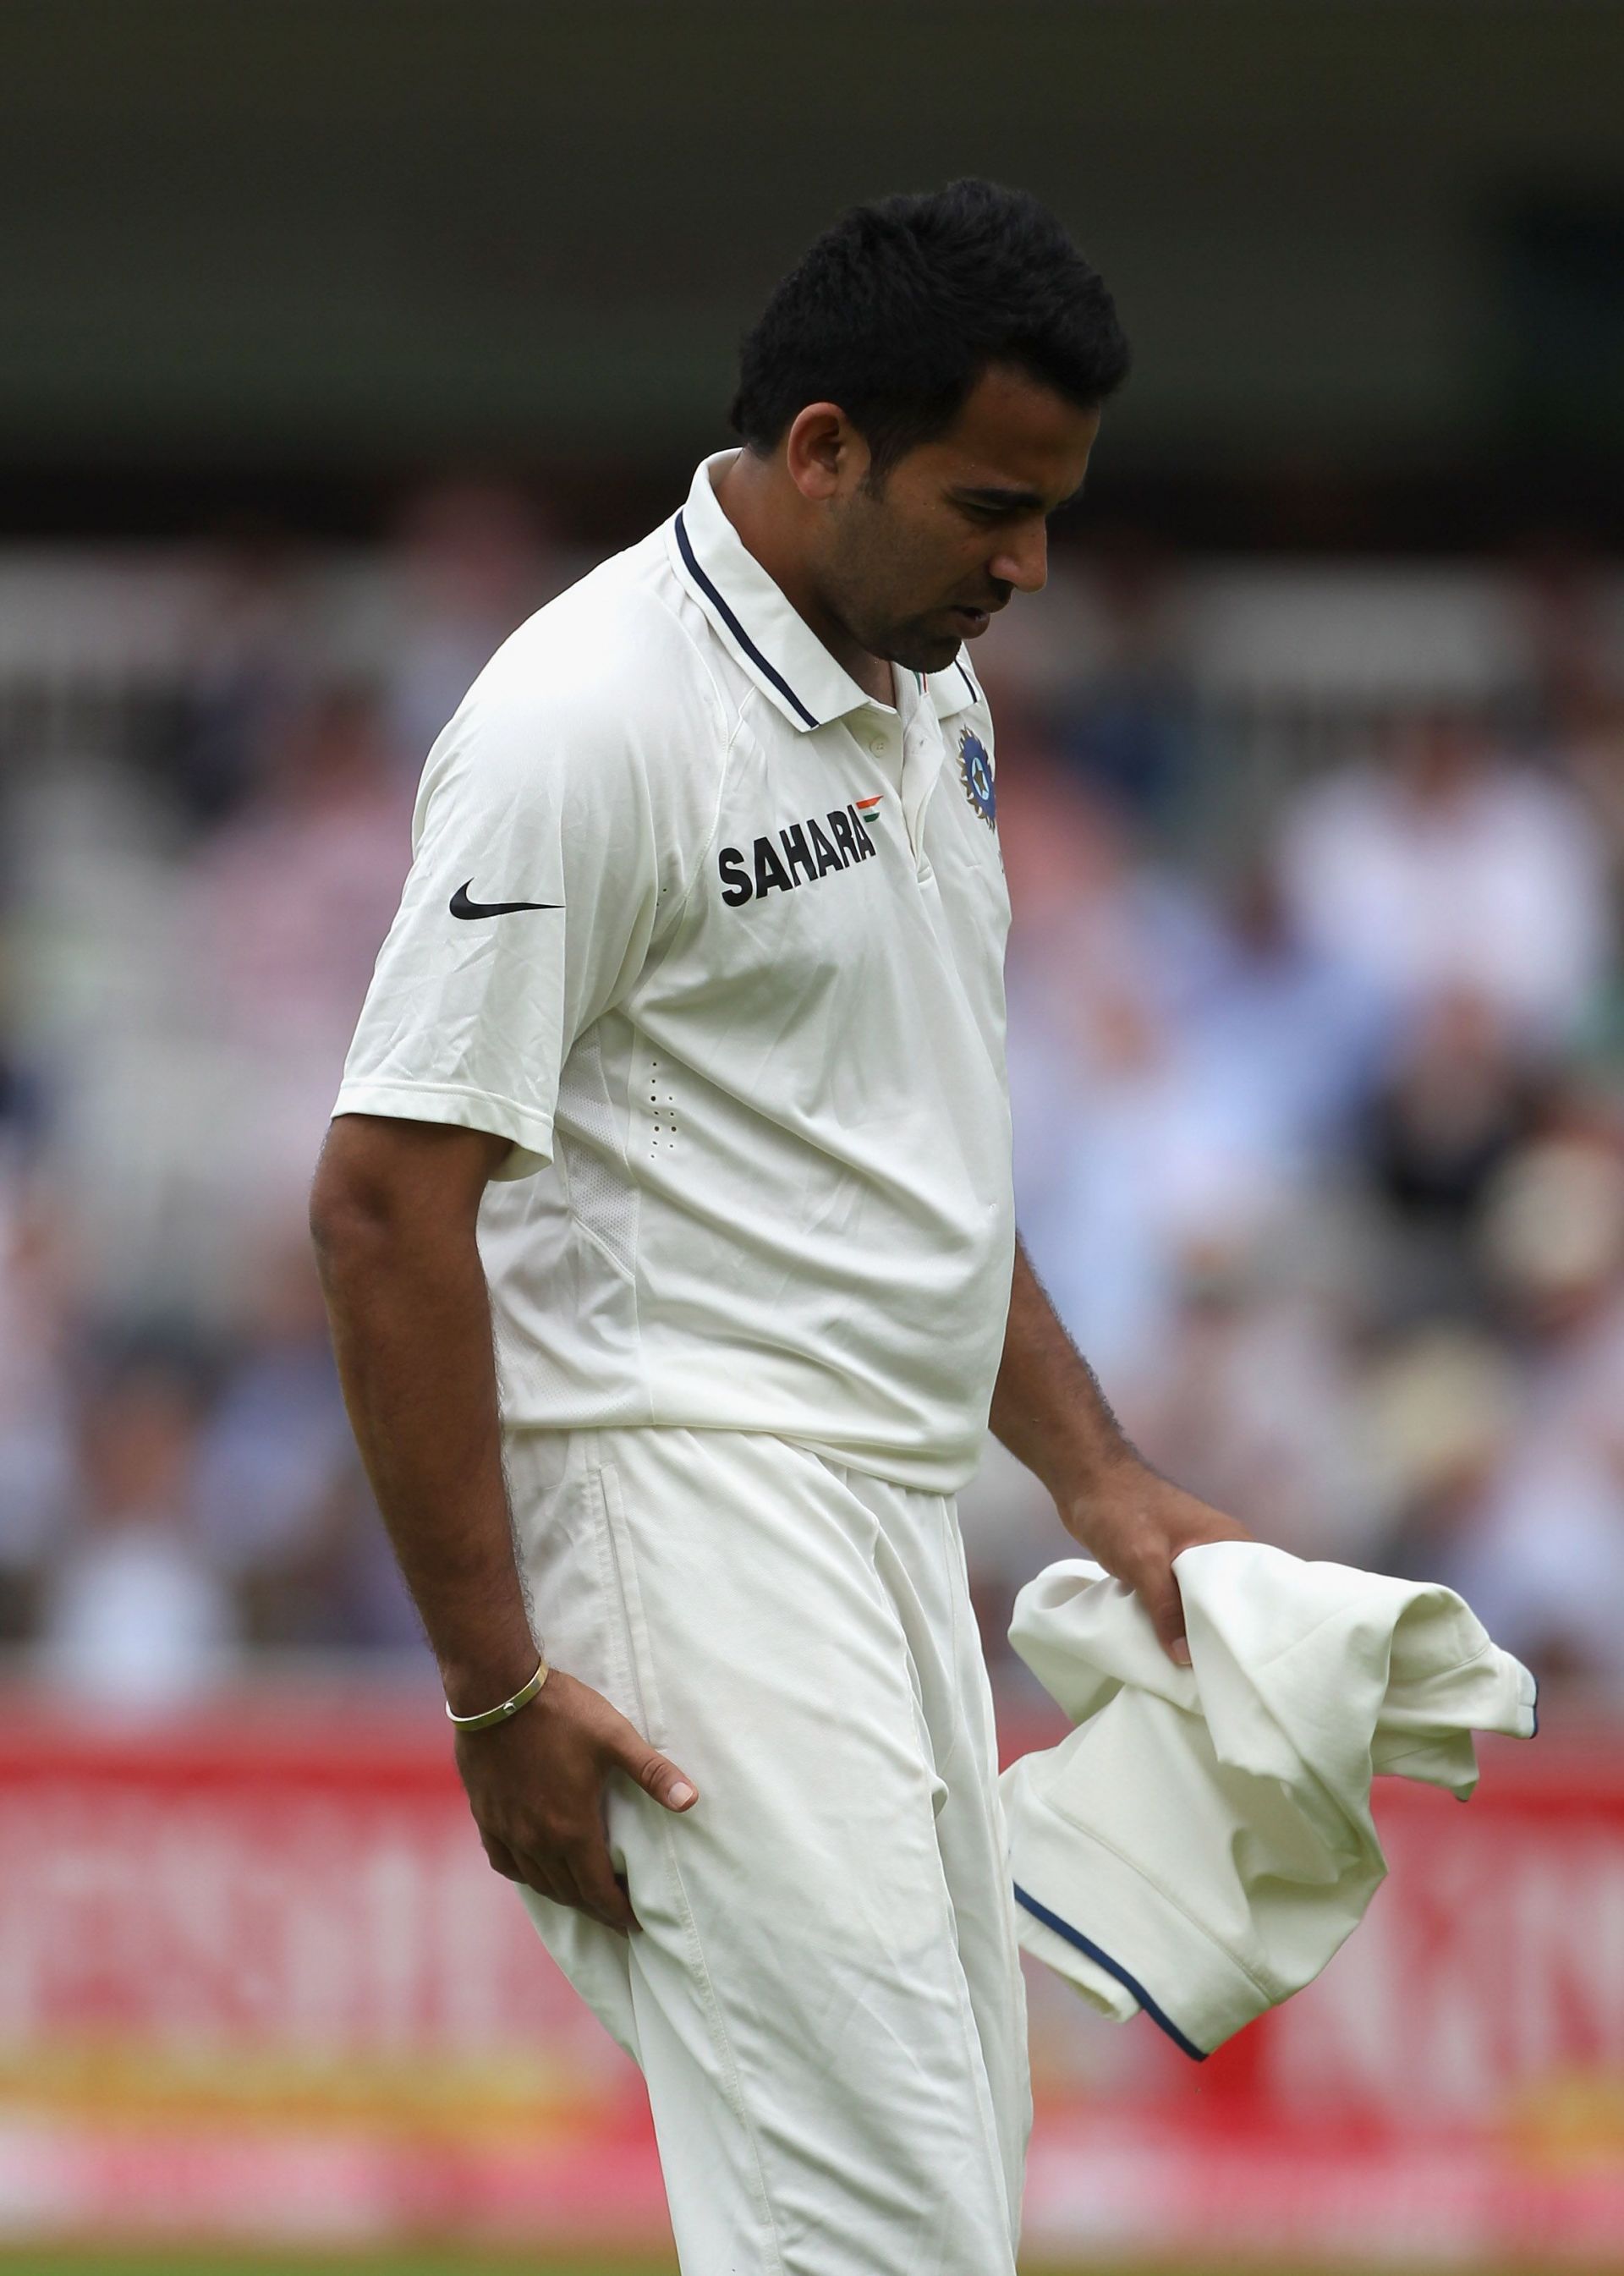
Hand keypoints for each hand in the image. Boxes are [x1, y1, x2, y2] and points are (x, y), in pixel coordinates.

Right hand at [453, 1667, 697, 1933]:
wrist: (497, 1692)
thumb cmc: (562, 1713)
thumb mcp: (615, 1738)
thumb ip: (653, 1773)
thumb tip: (692, 1801)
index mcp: (572, 1829)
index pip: (599, 1890)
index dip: (619, 1912)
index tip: (635, 1925)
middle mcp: (537, 1841)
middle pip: (569, 1893)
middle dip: (596, 1909)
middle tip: (616, 1917)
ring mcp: (508, 1830)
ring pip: (538, 1882)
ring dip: (563, 1895)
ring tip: (583, 1898)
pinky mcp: (486, 1816)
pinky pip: (505, 1862)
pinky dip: (524, 1874)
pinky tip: (534, 1869)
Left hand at [1061, 1457, 1249, 1664]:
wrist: (1085, 1482)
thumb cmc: (1121, 1511)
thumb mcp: (1145, 1562)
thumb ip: (1167, 1609)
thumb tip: (1186, 1659)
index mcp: (1228, 1541)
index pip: (1258, 1589)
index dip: (1256, 1626)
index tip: (1253, 1661)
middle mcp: (1217, 1550)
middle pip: (1230, 1601)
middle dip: (1223, 1634)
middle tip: (1223, 1674)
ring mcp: (1191, 1558)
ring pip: (1201, 1603)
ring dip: (1194, 1629)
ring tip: (1199, 1670)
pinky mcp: (1167, 1566)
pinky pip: (1179, 1600)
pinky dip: (1174, 1619)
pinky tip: (1172, 1647)